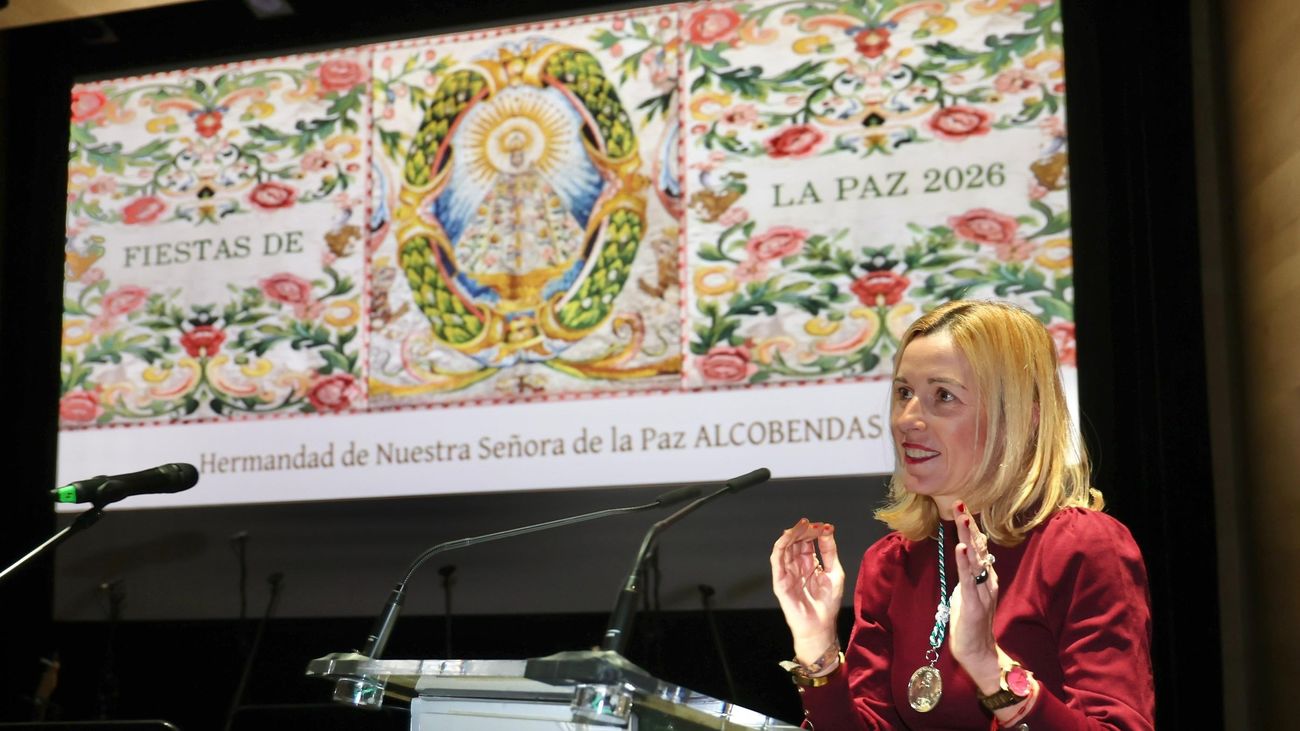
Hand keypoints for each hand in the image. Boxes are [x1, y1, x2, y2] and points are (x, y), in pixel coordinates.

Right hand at [770, 518, 843, 663]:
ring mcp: (787, 572)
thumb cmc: (828, 603)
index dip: (813, 532)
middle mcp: (797, 566)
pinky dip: (780, 546)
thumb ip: (830, 551)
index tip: (823, 526)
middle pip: (796, 542)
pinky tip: (787, 536)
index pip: (807, 542)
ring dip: (792, 534)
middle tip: (811, 524)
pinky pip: (777, 559)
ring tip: (801, 526)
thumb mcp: (835, 572)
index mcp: (810, 564)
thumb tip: (827, 529)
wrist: (820, 626)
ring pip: (785, 547)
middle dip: (803, 530)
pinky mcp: (779, 580)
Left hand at [949, 502, 1002, 692]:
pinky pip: (968, 579)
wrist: (978, 652)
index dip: (971, 528)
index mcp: (985, 577)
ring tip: (962, 518)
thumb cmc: (969, 624)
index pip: (978, 547)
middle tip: (960, 504)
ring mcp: (981, 591)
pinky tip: (961, 547)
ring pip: (975, 559)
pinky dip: (965, 562)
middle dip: (969, 525)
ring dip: (968, 538)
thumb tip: (964, 559)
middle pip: (978, 547)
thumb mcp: (965, 593)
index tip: (962, 507)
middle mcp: (987, 580)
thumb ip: (967, 576)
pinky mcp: (972, 603)